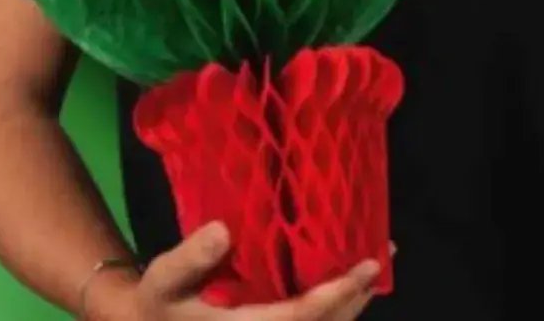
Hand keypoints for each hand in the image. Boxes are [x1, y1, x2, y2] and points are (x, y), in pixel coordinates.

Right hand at [104, 221, 381, 320]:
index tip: (368, 266)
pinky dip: (338, 306)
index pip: (303, 317)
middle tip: (383, 256)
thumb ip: (188, 260)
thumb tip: (222, 231)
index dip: (339, 293)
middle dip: (357, 296)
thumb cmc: (160, 305)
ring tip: (378, 264)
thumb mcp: (162, 282)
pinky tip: (353, 282)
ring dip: (354, 301)